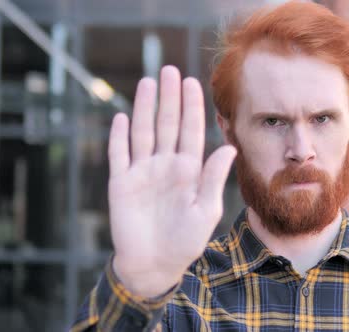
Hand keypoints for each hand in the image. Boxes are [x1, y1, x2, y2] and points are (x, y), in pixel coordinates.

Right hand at [107, 66, 235, 296]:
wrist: (155, 264)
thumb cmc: (186, 240)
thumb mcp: (205, 209)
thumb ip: (214, 178)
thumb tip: (229, 148)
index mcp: (188, 169)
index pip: (191, 131)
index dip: (191, 107)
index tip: (193, 83)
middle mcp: (165, 165)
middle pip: (167, 124)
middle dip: (169, 98)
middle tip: (170, 70)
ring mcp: (142, 172)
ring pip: (143, 132)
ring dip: (145, 108)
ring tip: (148, 82)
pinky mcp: (121, 183)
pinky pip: (119, 155)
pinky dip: (119, 136)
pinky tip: (122, 117)